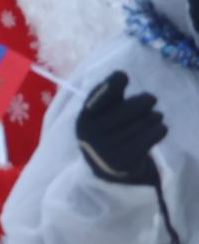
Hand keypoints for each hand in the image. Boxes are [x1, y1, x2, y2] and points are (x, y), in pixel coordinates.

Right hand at [76, 70, 166, 185]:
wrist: (106, 168)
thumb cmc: (108, 130)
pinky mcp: (126, 158)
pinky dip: (160, 129)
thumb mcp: (101, 112)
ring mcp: (108, 147)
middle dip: (147, 101)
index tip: (123, 77)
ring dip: (154, 117)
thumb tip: (120, 75)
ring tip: (151, 120)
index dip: (113, 83)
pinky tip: (156, 130)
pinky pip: (155, 133)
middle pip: (135, 106)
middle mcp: (92, 132)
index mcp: (84, 117)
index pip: (101, 94)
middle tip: (150, 101)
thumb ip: (109, 93)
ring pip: (149, 119)